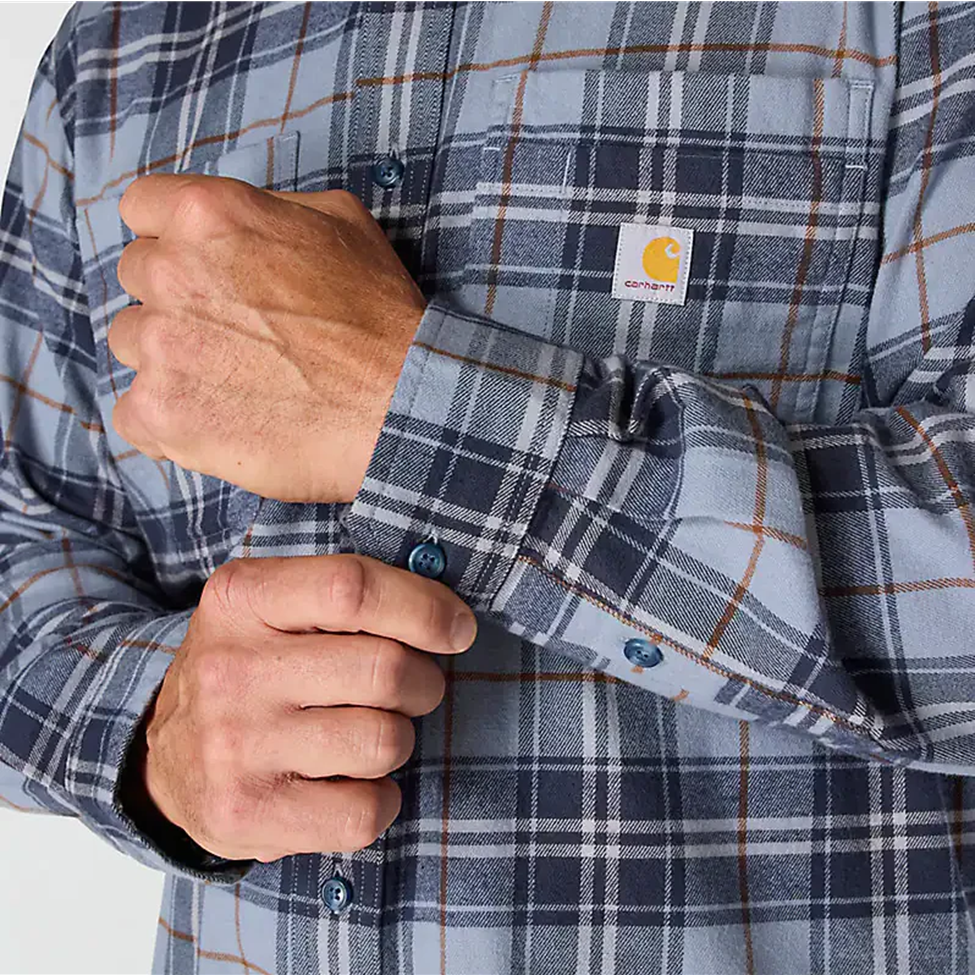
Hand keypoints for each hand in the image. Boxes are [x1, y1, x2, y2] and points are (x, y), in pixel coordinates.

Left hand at [109, 176, 426, 502]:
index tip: (199, 267)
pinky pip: (133, 414)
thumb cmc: (380, 318)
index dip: (172, 238)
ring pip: (132, 344)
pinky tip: (215, 422)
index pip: (141, 209)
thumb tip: (240, 221)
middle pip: (136, 278)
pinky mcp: (163, 413)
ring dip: (170, 359)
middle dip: (175, 299)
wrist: (399, 404)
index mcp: (209, 215)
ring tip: (231, 382)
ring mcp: (161, 347)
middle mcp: (171, 273)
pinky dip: (167, 421)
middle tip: (232, 332)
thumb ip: (269, 208)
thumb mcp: (341, 223)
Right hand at [143, 554, 476, 860]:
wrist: (163, 760)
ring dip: (399, 740)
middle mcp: (230, 669)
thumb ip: (344, 593)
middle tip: (410, 689)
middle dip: (423, 683)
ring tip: (367, 735)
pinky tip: (355, 785)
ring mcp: (233, 744)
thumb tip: (448, 612)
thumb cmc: (248, 671)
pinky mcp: (244, 812)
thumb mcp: (271, 607)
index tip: (456, 629)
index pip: (351, 588)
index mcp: (242, 599)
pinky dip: (382, 800)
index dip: (423, 607)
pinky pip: (364, 811)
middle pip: (384, 669)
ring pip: (384, 741)